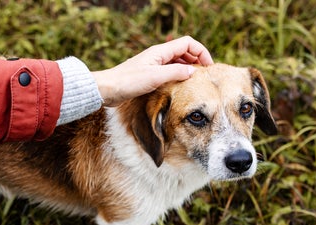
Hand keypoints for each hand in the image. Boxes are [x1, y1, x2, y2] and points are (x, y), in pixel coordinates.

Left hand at [92, 36, 213, 105]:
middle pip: (184, 52)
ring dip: (188, 69)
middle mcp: (158, 56)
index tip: (208, 66)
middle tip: (205, 76)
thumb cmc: (128, 82)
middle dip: (197, 60)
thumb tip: (193, 71)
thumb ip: (176, 72)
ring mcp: (154, 65)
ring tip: (196, 82)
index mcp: (160, 51)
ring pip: (177, 62)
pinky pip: (169, 72)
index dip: (201, 52)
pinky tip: (181, 87)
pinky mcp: (149, 75)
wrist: (108, 90)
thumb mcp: (155, 77)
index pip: (188, 43)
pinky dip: (178, 76)